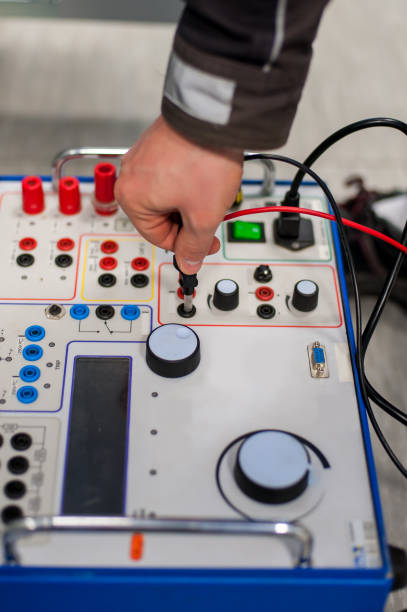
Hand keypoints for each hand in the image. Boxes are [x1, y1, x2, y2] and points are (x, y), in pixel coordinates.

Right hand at [114, 115, 242, 273]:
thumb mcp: (203, 216)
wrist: (215, 116)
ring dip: (189, 200)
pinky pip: (168, 175)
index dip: (186, 245)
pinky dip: (187, 180)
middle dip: (188, 219)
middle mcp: (130, 176)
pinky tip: (203, 175)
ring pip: (166, 196)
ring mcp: (141, 157)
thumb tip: (188, 263)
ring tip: (208, 189)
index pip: (158, 238)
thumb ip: (194, 246)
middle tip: (210, 212)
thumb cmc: (204, 160)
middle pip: (160, 217)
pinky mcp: (155, 145)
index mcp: (131, 198)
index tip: (205, 242)